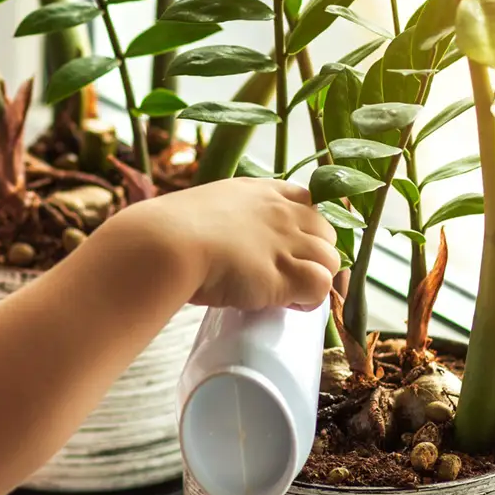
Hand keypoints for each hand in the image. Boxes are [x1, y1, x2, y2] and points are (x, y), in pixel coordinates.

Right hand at [137, 177, 340, 311]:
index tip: (290, 246)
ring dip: (313, 279)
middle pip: (326, 232)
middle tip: (288, 275)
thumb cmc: (168, 231)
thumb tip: (220, 240)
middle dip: (313, 255)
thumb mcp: (204, 209)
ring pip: (330, 260)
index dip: (305, 226)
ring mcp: (287, 240)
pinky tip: (285, 304)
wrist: (164, 244)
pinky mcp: (287, 273)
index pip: (307, 200)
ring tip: (285, 294)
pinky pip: (321, 286)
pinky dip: (310, 300)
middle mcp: (280, 210)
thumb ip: (225, 219)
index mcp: (259, 191)